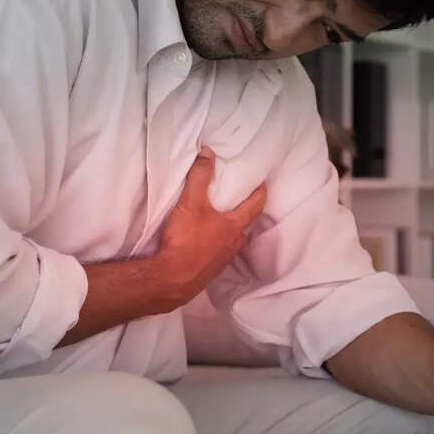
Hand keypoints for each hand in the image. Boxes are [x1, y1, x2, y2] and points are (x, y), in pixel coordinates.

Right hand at [152, 146, 266, 310]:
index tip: (263, 184)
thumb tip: (207, 153)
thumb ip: (199, 177)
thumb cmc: (186, 240)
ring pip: (230, 242)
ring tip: (218, 222)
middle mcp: (232, 245)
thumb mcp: (191, 203)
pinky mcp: (208, 273)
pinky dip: (213, 247)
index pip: (254, 206)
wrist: (170, 280)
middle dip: (242, 214)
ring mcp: (221, 261)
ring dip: (227, 232)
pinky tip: (202, 245)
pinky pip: (215, 256)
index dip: (260, 193)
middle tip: (238, 203)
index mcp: (234, 227)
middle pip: (243, 226)